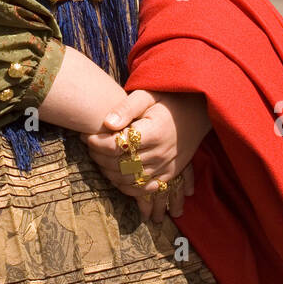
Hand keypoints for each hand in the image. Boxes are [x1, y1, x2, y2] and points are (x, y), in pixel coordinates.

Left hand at [83, 87, 208, 223]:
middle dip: (99, 157)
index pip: (118, 146)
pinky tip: (115, 176)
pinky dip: (127, 187)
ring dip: (109, 172)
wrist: (196, 110)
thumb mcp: (147, 94)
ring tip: (99, 158)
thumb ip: (126, 107)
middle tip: (89, 146)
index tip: (86, 135)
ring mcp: (166, 166)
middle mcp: (161, 153)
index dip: (97, 143)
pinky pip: (144, 189)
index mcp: (154, 132)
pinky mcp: (170, 174)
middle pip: (121, 165)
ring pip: (130, 180)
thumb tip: (107, 122)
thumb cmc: (167, 100)